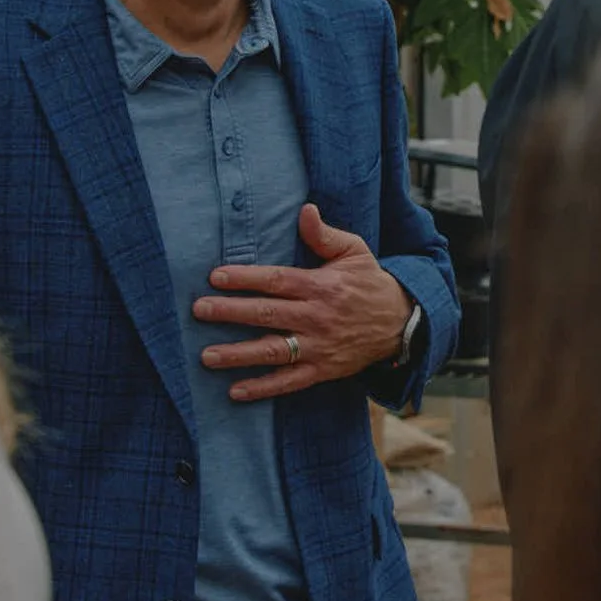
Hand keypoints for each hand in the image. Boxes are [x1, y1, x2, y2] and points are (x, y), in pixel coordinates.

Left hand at [195, 203, 410, 401]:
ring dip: (238, 355)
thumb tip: (305, 210)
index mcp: (321, 286)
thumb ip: (325, 235)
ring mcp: (318, 347)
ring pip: (273, 351)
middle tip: (199, 310)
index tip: (216, 276)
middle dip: (231, 312)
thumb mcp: (354, 252)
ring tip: (207, 356)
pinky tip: (236, 391)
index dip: (246, 279)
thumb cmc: (370, 283)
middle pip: (268, 315)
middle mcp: (317, 317)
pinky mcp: (322, 371)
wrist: (401, 323)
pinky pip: (289, 381)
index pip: (277, 281)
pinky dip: (263, 388)